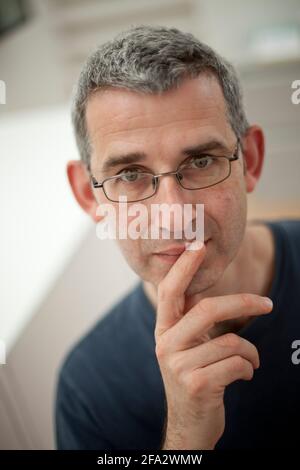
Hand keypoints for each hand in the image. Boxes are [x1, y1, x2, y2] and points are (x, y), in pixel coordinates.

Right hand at [154, 240, 272, 449]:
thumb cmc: (194, 376)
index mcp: (163, 330)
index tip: (197, 245)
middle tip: (267, 304)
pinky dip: (248, 368)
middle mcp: (165, 344)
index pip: (170, 291)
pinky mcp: (196, 385)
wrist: (189, 424)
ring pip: (230, 342)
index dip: (184, 267)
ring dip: (250, 353)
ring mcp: (178, 366)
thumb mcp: (185, 347)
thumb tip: (200, 285)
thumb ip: (189, 320)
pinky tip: (243, 375)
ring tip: (248, 362)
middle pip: (207, 309)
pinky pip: (237, 364)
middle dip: (242, 303)